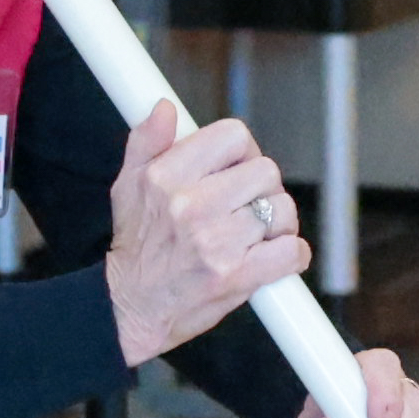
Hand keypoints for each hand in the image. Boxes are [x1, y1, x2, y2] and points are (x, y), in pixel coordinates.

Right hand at [103, 102, 309, 363]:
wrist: (130, 309)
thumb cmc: (136, 247)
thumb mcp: (127, 186)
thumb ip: (146, 142)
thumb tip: (165, 107)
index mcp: (165, 177)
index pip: (233, 136)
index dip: (242, 151)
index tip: (235, 169)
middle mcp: (190, 206)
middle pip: (265, 171)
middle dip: (260, 189)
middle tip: (243, 207)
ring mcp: (216, 243)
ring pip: (282, 210)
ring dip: (277, 223)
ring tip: (253, 236)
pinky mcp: (237, 277)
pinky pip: (291, 251)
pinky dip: (291, 255)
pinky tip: (272, 257)